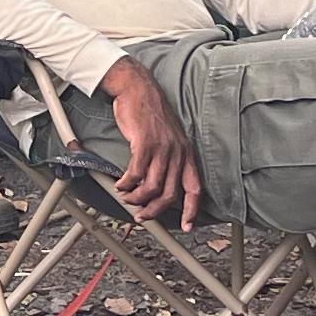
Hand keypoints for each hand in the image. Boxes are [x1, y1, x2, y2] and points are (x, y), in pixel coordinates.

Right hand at [102, 54, 202, 226]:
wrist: (138, 89)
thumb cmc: (149, 113)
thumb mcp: (167, 138)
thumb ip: (167, 160)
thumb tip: (156, 186)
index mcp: (186, 153)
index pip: (195, 188)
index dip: (192, 210)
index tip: (187, 226)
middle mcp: (177, 153)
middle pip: (169, 194)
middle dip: (154, 210)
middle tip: (141, 215)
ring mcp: (162, 149)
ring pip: (151, 188)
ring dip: (136, 198)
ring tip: (126, 197)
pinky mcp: (145, 144)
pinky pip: (136, 174)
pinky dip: (126, 184)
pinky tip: (120, 184)